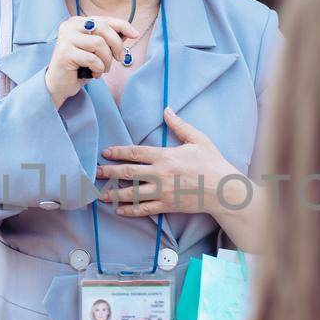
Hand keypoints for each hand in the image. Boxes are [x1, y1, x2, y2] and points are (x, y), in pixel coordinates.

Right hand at [45, 15, 141, 107]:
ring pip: (99, 44)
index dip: (123, 26)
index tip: (135, 34)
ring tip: (102, 69)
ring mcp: (66, 38)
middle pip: (104, 29)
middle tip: (119, 59)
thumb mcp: (97, 51)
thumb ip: (110, 40)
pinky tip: (93, 74)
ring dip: (106, 60)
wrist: (59, 84)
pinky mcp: (65, 52)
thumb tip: (130, 32)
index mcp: (78, 22)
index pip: (105, 20)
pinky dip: (98, 69)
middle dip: (117, 45)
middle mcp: (70, 26)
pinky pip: (92, 59)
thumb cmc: (80, 66)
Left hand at [95, 109, 246, 217]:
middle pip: (128, 173)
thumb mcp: (197, 139)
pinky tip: (120, 210)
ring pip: (132, 193)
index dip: (118, 152)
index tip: (105, 153)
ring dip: (114, 194)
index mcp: (165, 156)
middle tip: (95, 173)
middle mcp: (160, 174)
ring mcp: (162, 192)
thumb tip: (166, 109)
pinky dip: (130, 210)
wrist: (224, 189)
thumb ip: (179, 125)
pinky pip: (144, 209)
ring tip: (101, 195)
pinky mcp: (167, 205)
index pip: (135, 152)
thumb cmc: (212, 162)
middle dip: (109, 172)